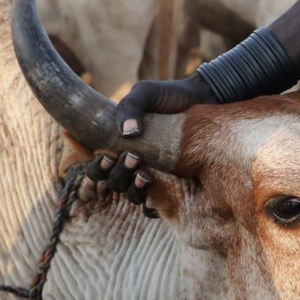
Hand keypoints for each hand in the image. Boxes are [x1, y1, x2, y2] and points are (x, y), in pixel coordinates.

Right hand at [77, 74, 215, 215]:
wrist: (201, 100)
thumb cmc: (168, 97)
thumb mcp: (145, 93)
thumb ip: (130, 107)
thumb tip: (127, 134)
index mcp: (118, 146)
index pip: (98, 167)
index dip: (97, 168)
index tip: (108, 157)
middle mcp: (132, 165)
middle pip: (113, 183)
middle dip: (118, 174)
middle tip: (134, 157)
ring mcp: (151, 176)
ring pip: (131, 195)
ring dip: (133, 189)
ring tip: (146, 174)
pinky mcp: (171, 186)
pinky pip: (155, 207)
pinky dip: (152, 205)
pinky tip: (158, 192)